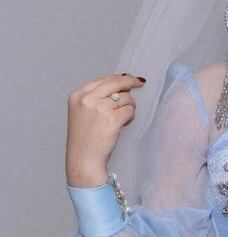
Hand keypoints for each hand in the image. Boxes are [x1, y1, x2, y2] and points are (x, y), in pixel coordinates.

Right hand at [65, 72, 145, 187]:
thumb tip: (123, 79)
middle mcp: (87, 99)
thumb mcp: (83, 111)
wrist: (83, 159)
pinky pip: (130, 110)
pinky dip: (130, 117)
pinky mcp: (112, 119)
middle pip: (116, 82)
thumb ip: (98, 95)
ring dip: (128, 107)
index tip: (130, 78)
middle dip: (131, 82)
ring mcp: (100, 108)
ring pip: (126, 97)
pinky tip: (122, 124)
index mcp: (78, 95)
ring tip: (119, 119)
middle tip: (140, 83)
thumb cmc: (85, 137)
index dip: (121, 78)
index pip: (104, 79)